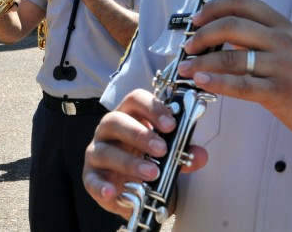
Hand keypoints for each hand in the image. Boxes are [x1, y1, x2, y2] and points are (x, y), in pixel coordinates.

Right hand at [83, 89, 207, 218]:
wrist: (131, 189)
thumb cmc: (145, 161)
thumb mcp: (167, 156)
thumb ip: (182, 153)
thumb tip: (200, 155)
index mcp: (129, 117)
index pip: (135, 100)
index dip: (152, 108)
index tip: (170, 125)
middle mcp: (108, 130)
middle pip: (116, 120)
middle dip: (139, 134)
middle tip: (161, 149)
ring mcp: (97, 152)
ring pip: (105, 150)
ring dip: (128, 162)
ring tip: (151, 173)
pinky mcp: (90, 175)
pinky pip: (91, 179)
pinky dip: (101, 186)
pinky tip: (112, 192)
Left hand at [177, 0, 291, 140]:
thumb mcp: (285, 44)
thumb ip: (255, 33)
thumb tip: (215, 29)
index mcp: (281, 24)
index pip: (243, 2)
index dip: (214, 7)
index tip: (196, 19)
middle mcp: (283, 41)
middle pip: (232, 26)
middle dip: (202, 35)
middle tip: (188, 47)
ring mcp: (283, 66)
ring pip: (232, 58)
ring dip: (202, 62)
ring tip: (186, 68)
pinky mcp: (281, 92)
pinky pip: (241, 85)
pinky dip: (217, 82)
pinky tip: (201, 81)